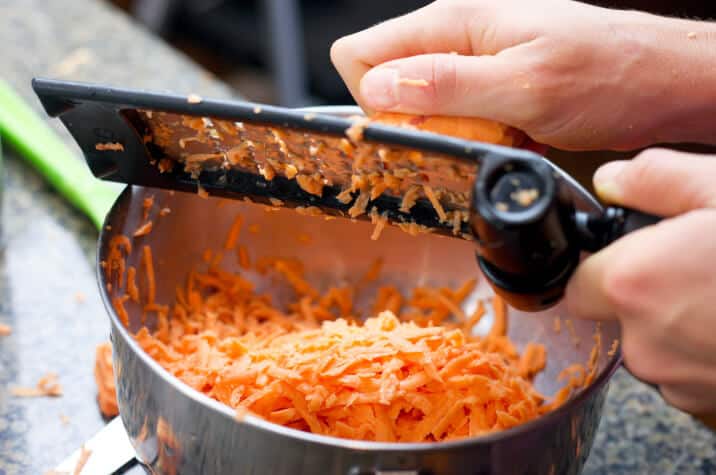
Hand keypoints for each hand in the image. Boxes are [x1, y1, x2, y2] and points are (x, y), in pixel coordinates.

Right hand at [331, 0, 715, 150]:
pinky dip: (475, 135)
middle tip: (463, 136)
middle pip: (387, 84)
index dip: (374, 101)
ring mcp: (473, 61)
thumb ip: (446, 86)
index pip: (361, 55)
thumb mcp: (523, 86)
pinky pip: (456, 116)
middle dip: (411, 123)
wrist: (661, 81)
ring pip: (421, 106)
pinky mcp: (490, 84)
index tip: (411, 128)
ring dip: (448, 134)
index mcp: (452, 24)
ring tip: (494, 136)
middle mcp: (456, 38)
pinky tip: (508, 137)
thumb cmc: (609, 76)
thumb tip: (380, 89)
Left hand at [565, 149, 715, 419]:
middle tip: (699, 264)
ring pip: (658, 346)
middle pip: (620, 316)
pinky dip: (708, 350)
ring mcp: (682, 383)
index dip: (602, 265)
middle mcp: (646, 343)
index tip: (629, 252)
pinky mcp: (713, 407)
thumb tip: (612, 179)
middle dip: (647, 290)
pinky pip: (690, 373)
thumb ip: (657, 178)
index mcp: (635, 284)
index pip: (577, 284)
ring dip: (682, 322)